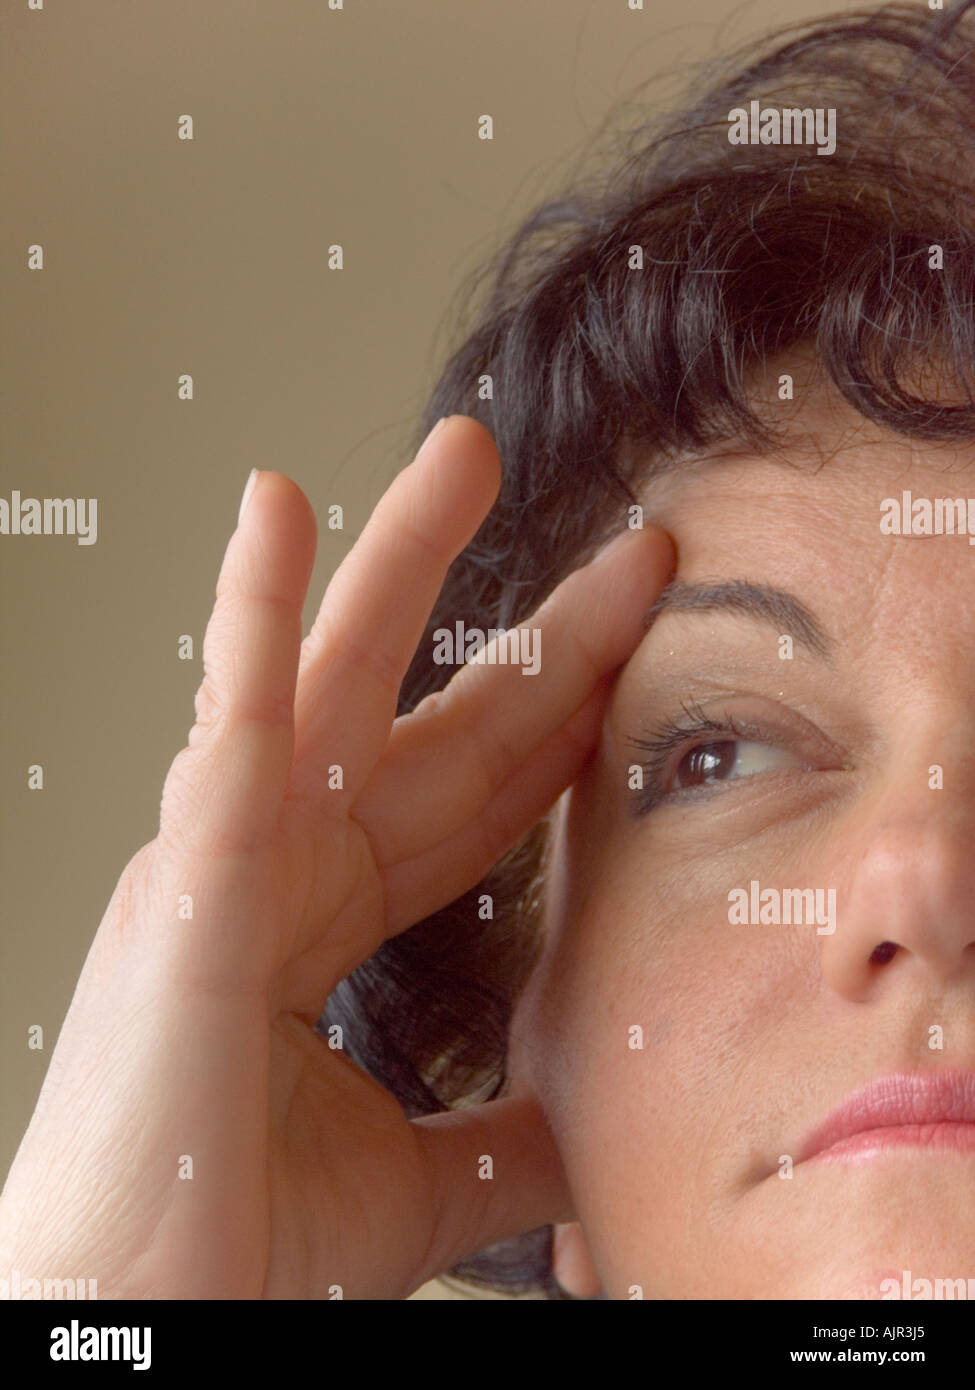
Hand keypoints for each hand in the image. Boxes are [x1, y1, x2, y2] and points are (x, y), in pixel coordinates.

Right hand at [0, 415, 673, 1298]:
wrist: (137, 1323)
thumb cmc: (227, 1246)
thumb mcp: (414, 1180)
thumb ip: (496, 1135)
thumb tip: (578, 1126)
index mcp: (326, 921)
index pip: (481, 799)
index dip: (569, 727)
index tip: (649, 665)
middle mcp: (279, 866)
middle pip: (435, 717)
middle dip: (537, 628)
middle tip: (629, 546)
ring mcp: (225, 857)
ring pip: (329, 677)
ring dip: (396, 558)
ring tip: (461, 455)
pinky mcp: (183, 877)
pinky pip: (229, 723)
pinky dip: (253, 614)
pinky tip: (278, 509)